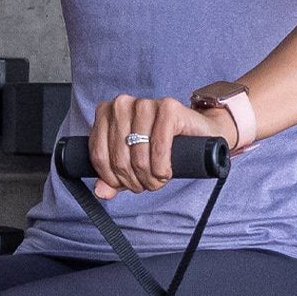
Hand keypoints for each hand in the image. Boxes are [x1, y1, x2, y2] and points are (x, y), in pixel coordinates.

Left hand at [87, 94, 230, 198]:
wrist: (198, 134)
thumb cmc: (161, 147)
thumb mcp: (131, 164)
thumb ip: (113, 178)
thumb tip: (100, 192)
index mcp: (106, 113)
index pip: (98, 154)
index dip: (111, 178)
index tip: (124, 186)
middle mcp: (123, 104)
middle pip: (118, 157)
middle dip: (132, 180)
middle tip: (145, 185)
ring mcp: (145, 103)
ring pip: (138, 154)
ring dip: (149, 177)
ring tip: (157, 181)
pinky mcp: (168, 107)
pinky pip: (158, 146)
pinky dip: (161, 167)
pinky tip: (166, 172)